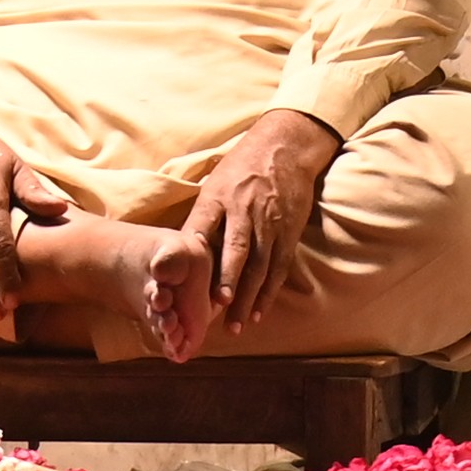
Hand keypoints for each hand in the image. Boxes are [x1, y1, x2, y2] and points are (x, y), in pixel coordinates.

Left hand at [174, 109, 340, 349]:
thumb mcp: (216, 181)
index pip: (205, 228)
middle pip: (236, 252)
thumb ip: (202, 215)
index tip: (188, 278)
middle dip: (227, 283)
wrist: (286, 147)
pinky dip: (269, 291)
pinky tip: (259, 311)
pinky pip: (278, 267)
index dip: (198, 255)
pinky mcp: (288, 232)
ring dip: (248, 297)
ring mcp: (269, 223)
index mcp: (219, 197)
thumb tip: (182, 248)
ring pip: (259, 266)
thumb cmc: (243, 166)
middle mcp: (245, 211)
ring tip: (237, 323)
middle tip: (217, 311)